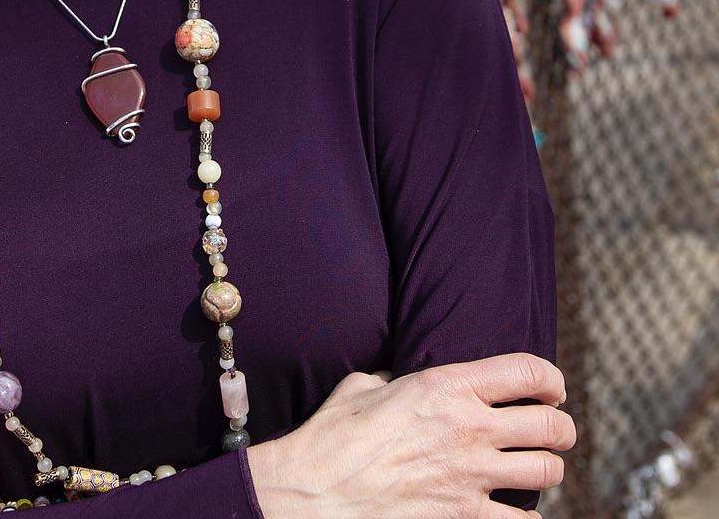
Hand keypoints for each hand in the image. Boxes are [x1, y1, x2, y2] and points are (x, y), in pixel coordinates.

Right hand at [248, 352, 575, 517]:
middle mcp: (467, 428)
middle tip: (554, 430)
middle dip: (561, 427)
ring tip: (536, 467)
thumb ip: (395, 381)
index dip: (550, 377)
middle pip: (551, 425)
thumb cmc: (331, 435)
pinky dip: (527, 518)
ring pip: (547, 472)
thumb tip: (400, 382)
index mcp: (444, 386)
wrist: (316, 491)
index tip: (550, 387)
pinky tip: (515, 511)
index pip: (526, 372)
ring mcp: (469, 476)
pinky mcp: (464, 517)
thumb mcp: (362, 386)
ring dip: (547, 469)